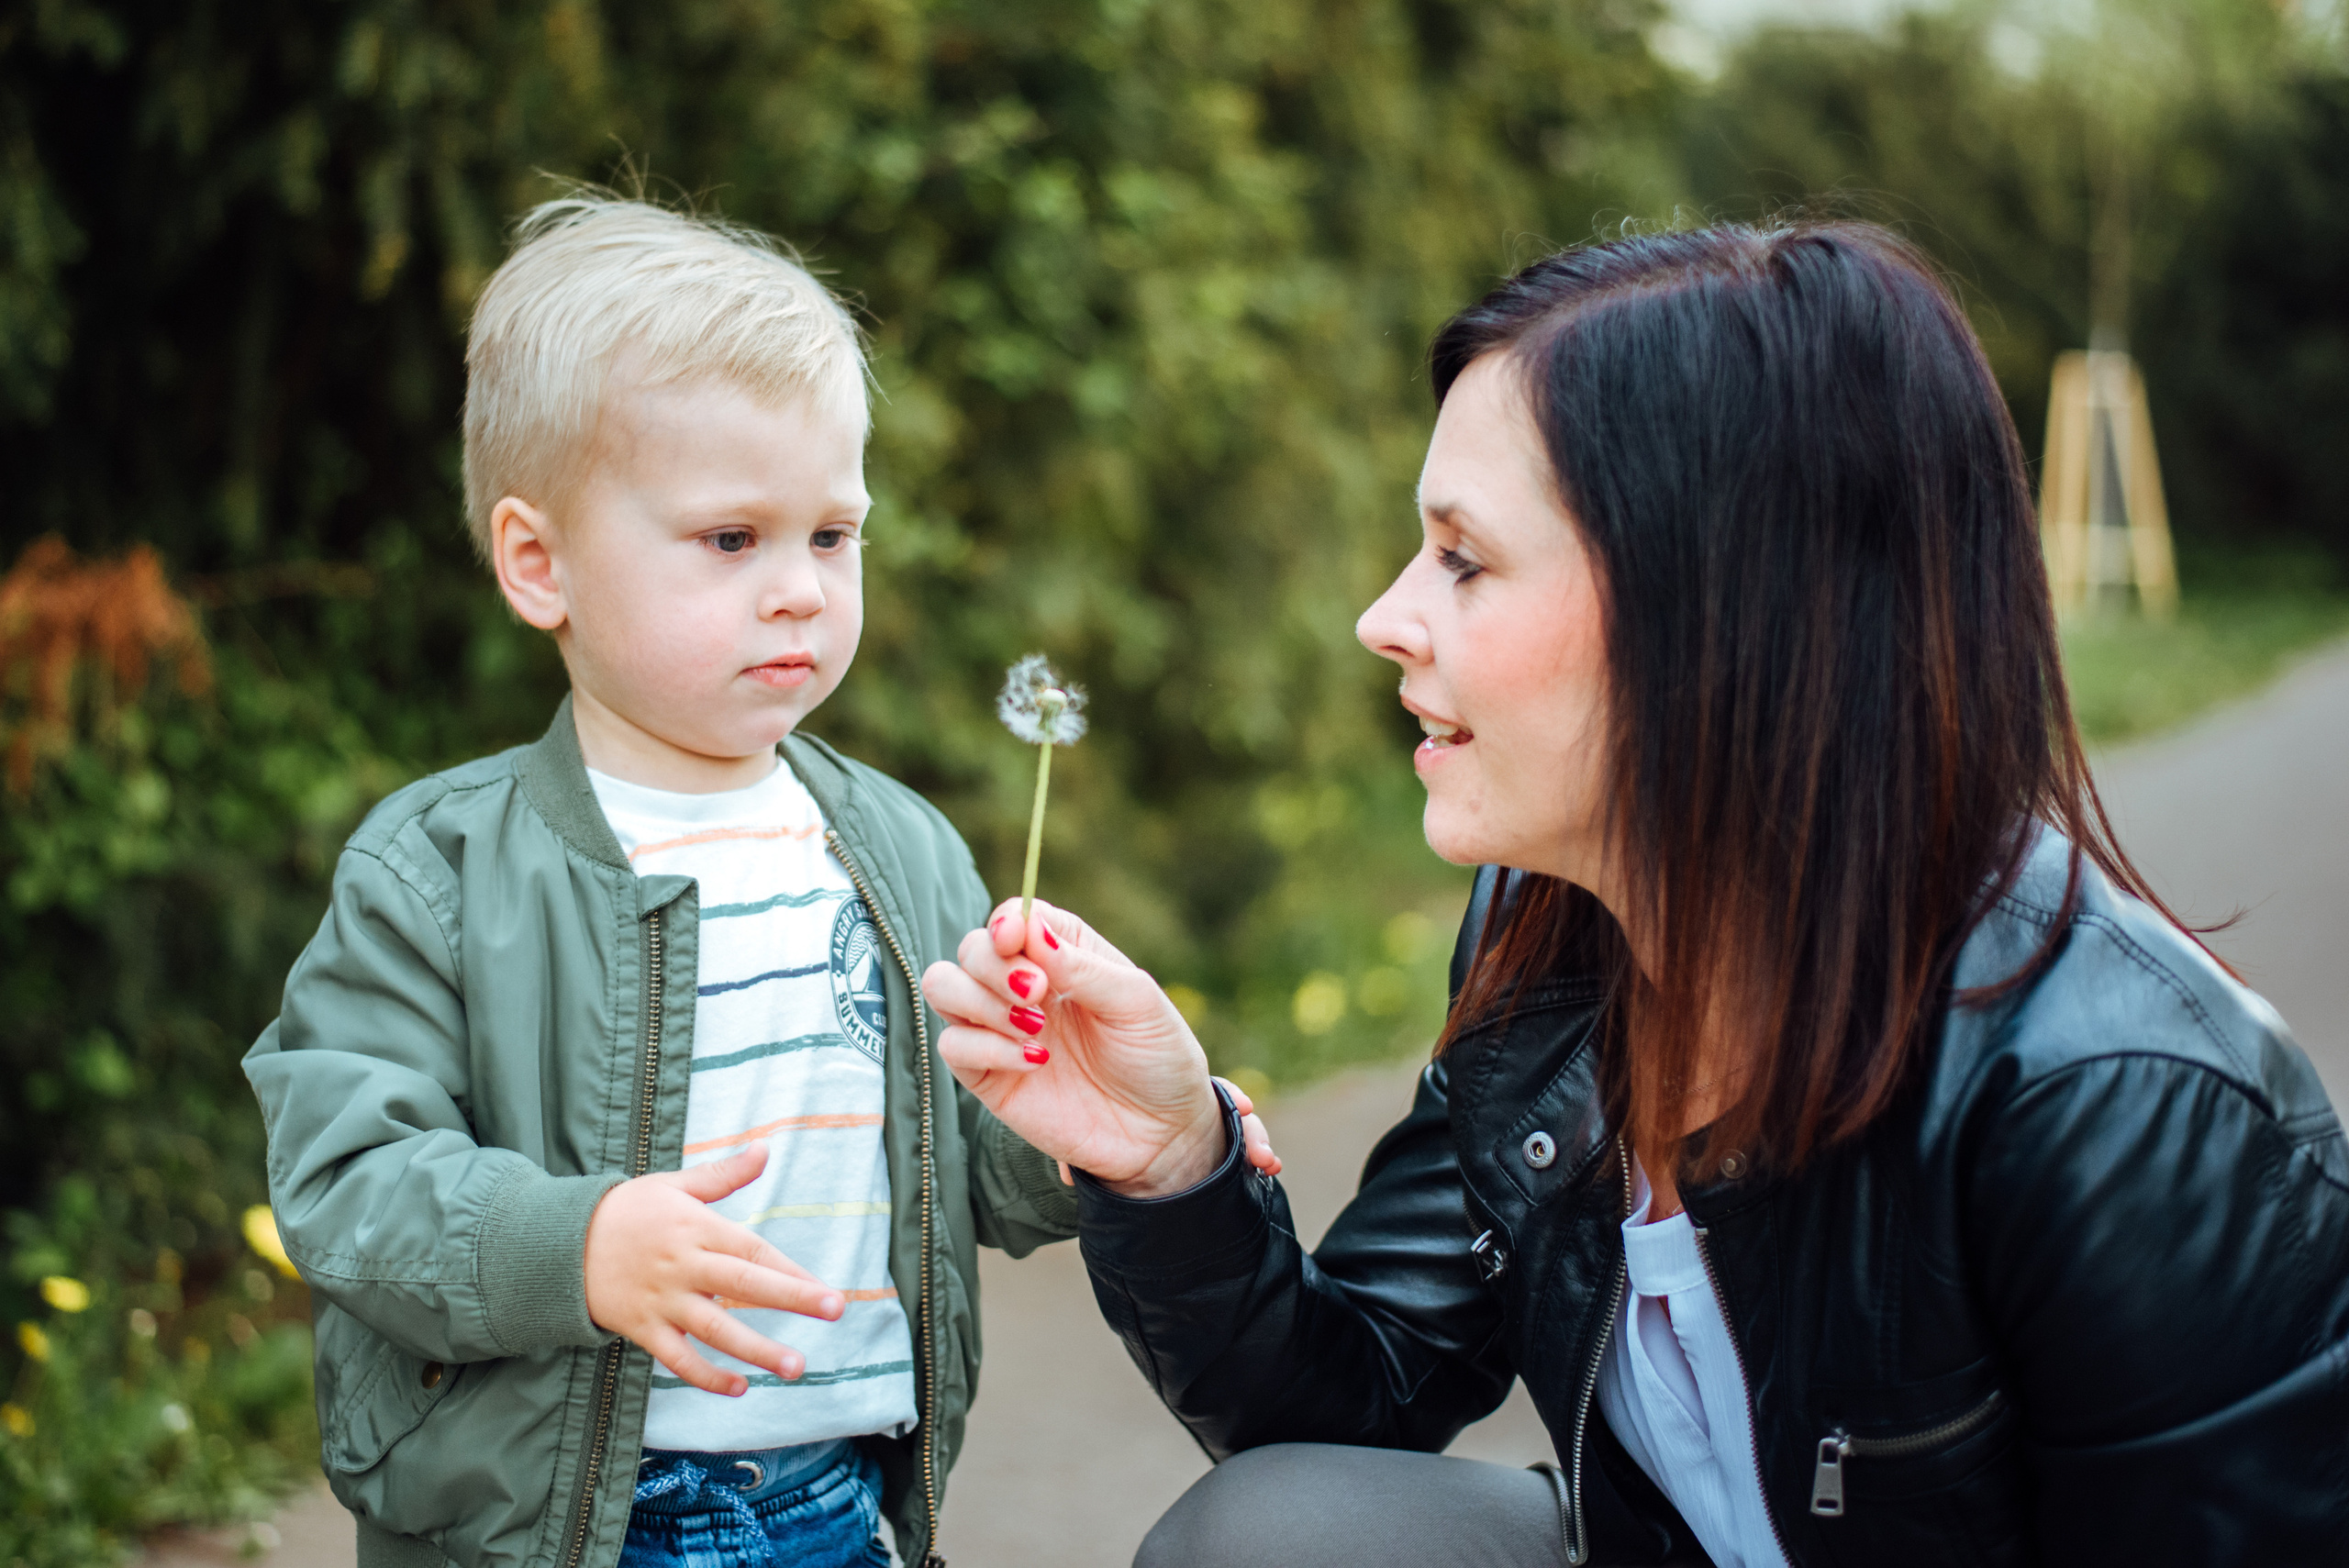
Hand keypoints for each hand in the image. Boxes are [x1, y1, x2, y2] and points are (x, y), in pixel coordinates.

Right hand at [583, 1144, 843, 1394]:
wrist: (558, 1243)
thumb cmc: (627, 1210)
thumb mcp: (674, 1185)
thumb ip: (724, 1175)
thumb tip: (765, 1147)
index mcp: (697, 1229)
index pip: (754, 1250)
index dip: (793, 1270)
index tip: (828, 1290)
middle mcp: (684, 1266)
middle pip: (744, 1284)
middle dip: (792, 1298)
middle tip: (834, 1311)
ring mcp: (663, 1300)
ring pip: (716, 1329)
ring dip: (758, 1349)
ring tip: (796, 1366)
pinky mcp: (642, 1328)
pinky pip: (678, 1358)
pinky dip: (706, 1377)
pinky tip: (739, 1388)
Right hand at [920, 900, 1280, 1196]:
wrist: (1162, 1133)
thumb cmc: (1157, 1056)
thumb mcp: (1136, 1002)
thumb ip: (1081, 965)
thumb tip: (1029, 929)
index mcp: (1063, 954)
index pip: (1013, 916)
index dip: (1006, 922)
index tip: (1016, 940)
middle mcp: (1023, 985)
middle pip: (971, 948)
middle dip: (994, 966)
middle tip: (1039, 993)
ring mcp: (1001, 1029)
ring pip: (942, 987)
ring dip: (979, 1000)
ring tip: (1033, 1025)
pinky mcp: (988, 1076)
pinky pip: (952, 1046)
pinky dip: (986, 1048)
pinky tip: (1035, 1061)